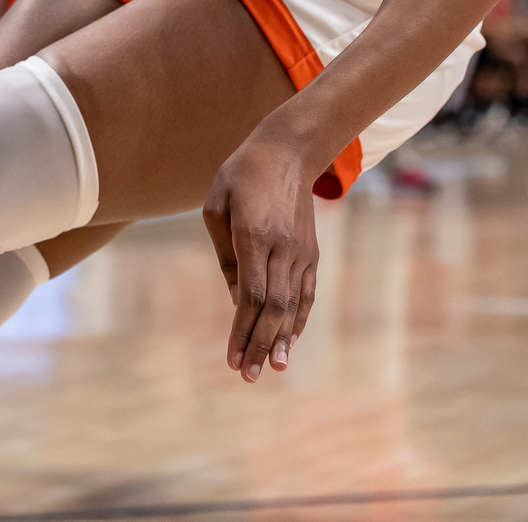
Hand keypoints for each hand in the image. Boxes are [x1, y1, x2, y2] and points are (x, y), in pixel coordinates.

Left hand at [202, 131, 323, 382]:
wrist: (287, 151)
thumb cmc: (240, 176)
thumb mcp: (216, 205)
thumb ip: (225, 254)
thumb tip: (237, 301)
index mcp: (254, 235)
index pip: (251, 295)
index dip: (242, 330)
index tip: (231, 357)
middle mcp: (282, 248)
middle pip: (273, 307)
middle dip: (258, 344)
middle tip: (247, 375)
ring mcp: (301, 251)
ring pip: (293, 304)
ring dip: (281, 339)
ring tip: (270, 368)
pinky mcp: (311, 252)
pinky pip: (307, 293)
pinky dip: (298, 319)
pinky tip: (289, 341)